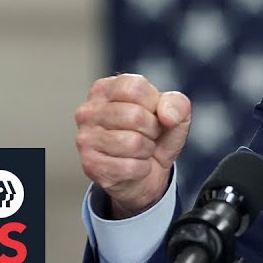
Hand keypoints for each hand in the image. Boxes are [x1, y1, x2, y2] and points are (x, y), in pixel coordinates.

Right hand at [74, 74, 190, 218]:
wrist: (147, 174)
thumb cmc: (155, 137)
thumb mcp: (175, 114)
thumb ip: (177, 104)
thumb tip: (167, 116)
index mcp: (106, 89)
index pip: (134, 88)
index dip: (153, 104)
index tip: (153, 113)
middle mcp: (88, 111)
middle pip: (134, 115)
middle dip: (152, 129)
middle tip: (148, 135)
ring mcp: (85, 139)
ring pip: (132, 143)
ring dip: (146, 150)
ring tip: (140, 150)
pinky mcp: (90, 165)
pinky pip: (129, 167)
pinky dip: (141, 169)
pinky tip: (133, 165)